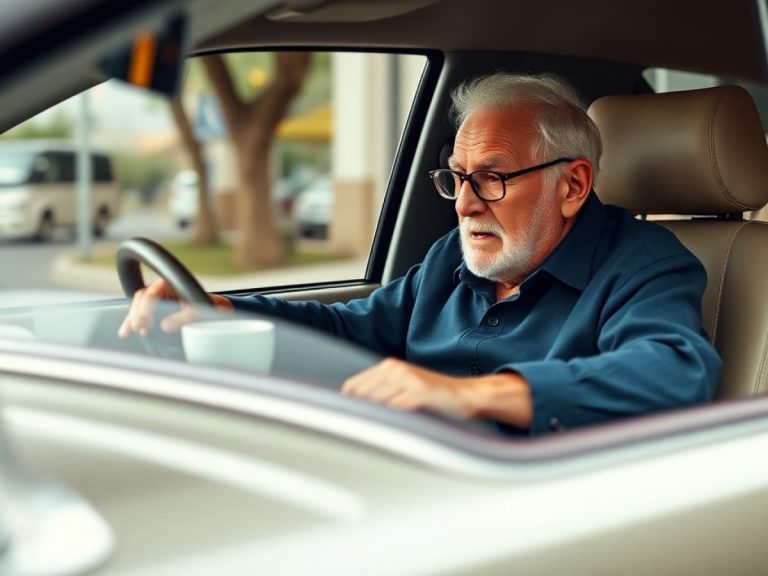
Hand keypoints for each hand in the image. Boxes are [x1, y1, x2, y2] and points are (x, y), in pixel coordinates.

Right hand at [117, 278, 232, 337]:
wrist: (212, 308)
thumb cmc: (207, 307)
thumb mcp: (199, 313)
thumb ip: (183, 318)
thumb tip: (164, 326)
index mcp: (171, 283)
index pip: (152, 292)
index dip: (146, 307)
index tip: (145, 322)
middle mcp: (161, 288)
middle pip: (141, 297)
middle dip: (137, 313)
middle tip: (141, 329)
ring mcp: (157, 297)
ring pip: (138, 304)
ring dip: (132, 318)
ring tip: (130, 332)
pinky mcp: (155, 308)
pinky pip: (140, 312)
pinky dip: (132, 322)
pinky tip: (125, 333)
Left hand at [341, 358, 532, 426]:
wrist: (469, 396)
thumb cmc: (436, 398)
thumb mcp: (405, 388)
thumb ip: (381, 394)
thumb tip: (355, 412)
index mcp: (388, 367)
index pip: (353, 387)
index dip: (348, 406)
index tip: (350, 422)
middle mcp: (395, 369)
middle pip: (359, 396)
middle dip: (358, 414)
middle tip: (360, 433)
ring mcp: (407, 379)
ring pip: (373, 403)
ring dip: (372, 420)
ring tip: (377, 434)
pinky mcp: (420, 393)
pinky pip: (393, 409)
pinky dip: (389, 422)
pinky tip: (393, 431)